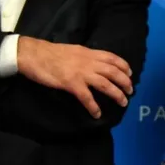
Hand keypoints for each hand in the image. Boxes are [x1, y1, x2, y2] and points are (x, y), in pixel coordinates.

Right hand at [17, 37, 132, 118]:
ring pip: (105, 84)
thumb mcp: (73, 50)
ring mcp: (81, 73)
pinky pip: (87, 97)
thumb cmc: (50, 53)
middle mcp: (89, 62)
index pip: (112, 58)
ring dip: (116, 94)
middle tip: (130, 92)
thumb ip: (85, 57)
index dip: (124, 66)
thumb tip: (94, 63)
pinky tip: (97, 114)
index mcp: (89, 53)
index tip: (130, 74)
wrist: (34, 54)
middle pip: (113, 72)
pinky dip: (93, 107)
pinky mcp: (71, 83)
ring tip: (123, 103)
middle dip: (125, 82)